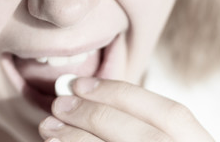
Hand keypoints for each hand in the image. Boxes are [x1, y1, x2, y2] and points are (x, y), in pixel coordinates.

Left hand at [39, 77, 214, 141]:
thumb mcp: (162, 138)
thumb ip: (136, 123)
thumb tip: (80, 95)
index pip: (170, 113)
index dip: (122, 94)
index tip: (80, 84)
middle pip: (141, 136)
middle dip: (95, 115)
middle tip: (59, 104)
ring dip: (79, 141)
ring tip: (49, 128)